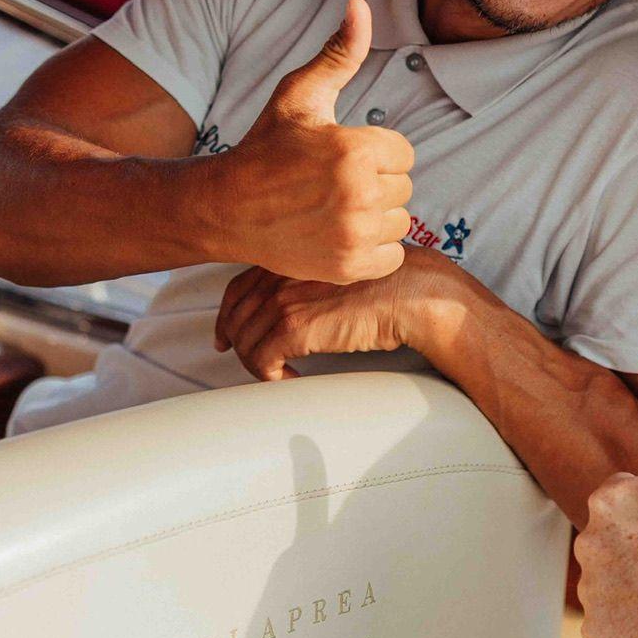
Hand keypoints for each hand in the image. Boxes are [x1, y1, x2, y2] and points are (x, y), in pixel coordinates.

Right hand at [202, 0, 413, 281]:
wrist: (225, 208)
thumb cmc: (265, 146)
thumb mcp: (300, 95)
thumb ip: (339, 53)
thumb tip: (359, 4)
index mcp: (357, 149)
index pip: (404, 153)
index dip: (375, 152)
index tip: (341, 156)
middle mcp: (360, 194)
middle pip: (403, 188)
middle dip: (375, 184)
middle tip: (332, 184)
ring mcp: (354, 235)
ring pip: (398, 222)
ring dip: (375, 217)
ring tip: (334, 208)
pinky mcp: (347, 268)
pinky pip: (391, 257)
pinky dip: (372, 250)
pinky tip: (339, 234)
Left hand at [213, 248, 457, 380]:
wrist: (412, 293)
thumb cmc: (389, 284)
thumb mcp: (340, 270)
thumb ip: (311, 280)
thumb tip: (298, 308)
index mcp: (290, 258)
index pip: (237, 287)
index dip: (226, 315)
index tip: (225, 336)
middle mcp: (280, 275)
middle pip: (235, 315)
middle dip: (237, 343)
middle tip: (250, 363)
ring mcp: (285, 299)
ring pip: (245, 341)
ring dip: (258, 364)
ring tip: (280, 374)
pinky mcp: (295, 328)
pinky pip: (261, 360)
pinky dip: (270, 376)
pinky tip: (290, 379)